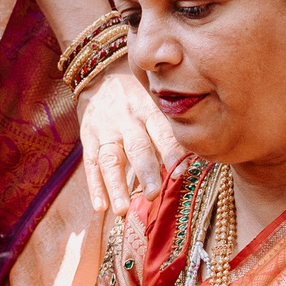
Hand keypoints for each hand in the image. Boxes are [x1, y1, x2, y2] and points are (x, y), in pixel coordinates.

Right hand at [77, 65, 178, 219]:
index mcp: (149, 109)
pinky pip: (90, 164)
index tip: (180, 173)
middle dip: (145, 171)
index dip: (171, 152)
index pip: (162, 132)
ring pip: (110, 159)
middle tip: (153, 195)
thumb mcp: (156, 100)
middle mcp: (127, 119)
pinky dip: (95, 186)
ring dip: (116, 185)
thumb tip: (198, 159)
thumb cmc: (141, 95)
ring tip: (122, 209)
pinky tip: (101, 207)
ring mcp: (105, 129)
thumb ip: (171, 125)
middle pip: (137, 147)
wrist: (102, 75)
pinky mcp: (87, 138)